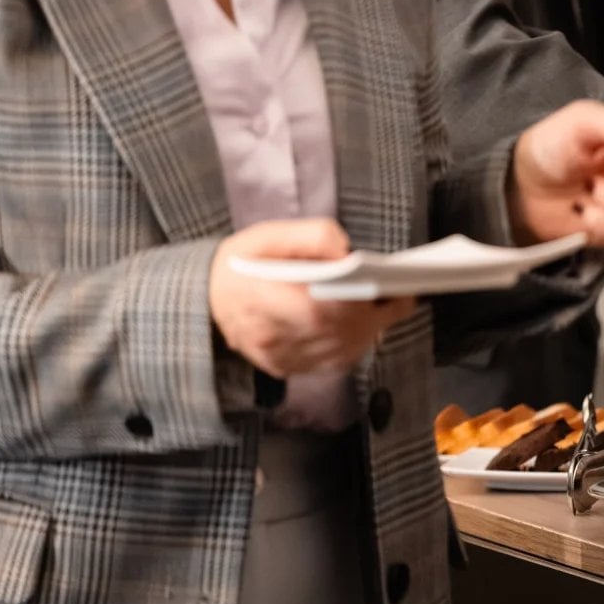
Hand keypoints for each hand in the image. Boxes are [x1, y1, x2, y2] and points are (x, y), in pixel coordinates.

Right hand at [210, 219, 415, 378]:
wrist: (206, 298)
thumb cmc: (243, 263)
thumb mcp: (269, 235)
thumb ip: (311, 236)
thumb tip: (346, 253)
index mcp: (262, 296)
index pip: (320, 309)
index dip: (360, 302)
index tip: (390, 288)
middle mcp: (269, 335)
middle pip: (337, 333)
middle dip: (375, 315)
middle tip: (398, 295)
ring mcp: (276, 357)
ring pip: (338, 353)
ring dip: (368, 331)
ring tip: (385, 308)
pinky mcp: (283, 368)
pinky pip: (328, 364)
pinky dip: (351, 345)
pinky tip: (360, 326)